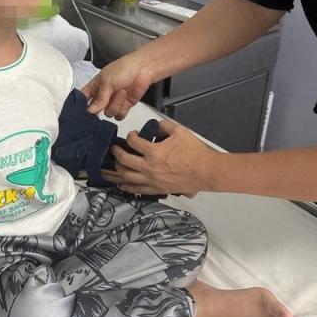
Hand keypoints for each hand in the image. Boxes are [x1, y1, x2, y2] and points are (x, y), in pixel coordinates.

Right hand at [81, 55, 153, 118]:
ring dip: (115, 104)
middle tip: (103, 105)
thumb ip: (99, 99)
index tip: (79, 113)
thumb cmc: (122, 71)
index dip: (80, 106)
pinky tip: (127, 100)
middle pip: (95, 110)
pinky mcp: (125, 107)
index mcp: (95, 87)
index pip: (83, 98)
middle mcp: (102, 96)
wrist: (144, 69)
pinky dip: (123, 109)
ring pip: (109, 113)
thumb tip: (89, 112)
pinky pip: (119, 116)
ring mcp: (114, 102)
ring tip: (122, 92)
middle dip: (99, 109)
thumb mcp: (107, 82)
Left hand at [100, 119, 218, 196]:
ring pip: (127, 177)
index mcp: (153, 152)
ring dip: (116, 171)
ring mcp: (151, 180)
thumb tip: (155, 126)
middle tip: (114, 149)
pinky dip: (126, 187)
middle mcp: (148, 168)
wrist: (205, 171)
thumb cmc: (193, 151)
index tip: (132, 135)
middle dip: (116, 153)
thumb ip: (164, 126)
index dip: (130, 136)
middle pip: (124, 161)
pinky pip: (137, 190)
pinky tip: (120, 185)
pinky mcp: (156, 189)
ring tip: (111, 166)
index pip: (133, 142)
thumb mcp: (179, 131)